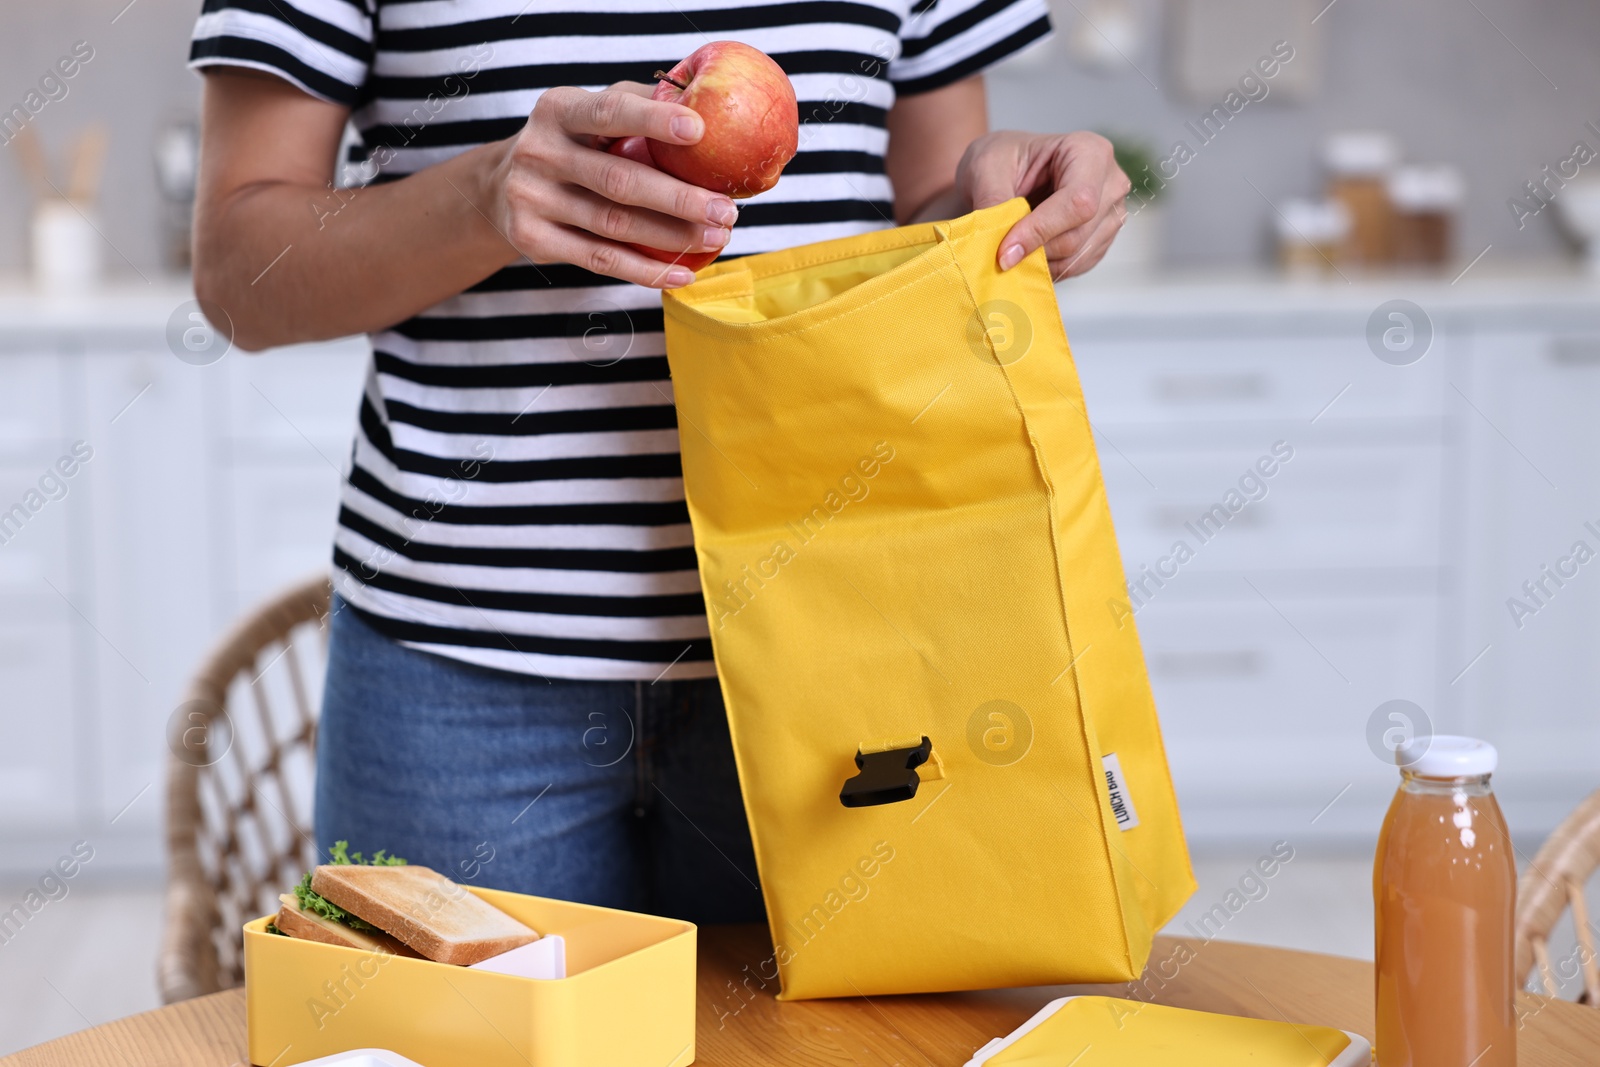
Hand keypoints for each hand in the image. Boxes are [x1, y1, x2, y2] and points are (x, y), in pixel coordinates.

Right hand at [487, 82, 739, 286]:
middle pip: (618, 180)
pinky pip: (600, 260)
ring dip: (672, 236)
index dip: (653, 121)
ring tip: (715, 238)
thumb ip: (636, 104)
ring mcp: (531, 198)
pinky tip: (682, 272)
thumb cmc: (570, 143)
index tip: (699, 130)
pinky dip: (645, 271)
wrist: (499, 187)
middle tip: (726, 210)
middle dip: (679, 198)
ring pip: (614, 225)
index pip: (609, 112)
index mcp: (558, 110)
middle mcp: (538, 152)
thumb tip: (703, 102)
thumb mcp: (589, 113)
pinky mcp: (531, 238)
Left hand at [957, 131, 1131, 279]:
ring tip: (1012, 249)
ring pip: (1077, 256)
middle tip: (1000, 254)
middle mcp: (1110, 182)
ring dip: (1039, 263)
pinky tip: (1028, 253)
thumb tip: (1002, 245)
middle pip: (1078, 234)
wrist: (1005, 168)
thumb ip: (994, 202)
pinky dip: (1047, 268)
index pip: (1078, 201)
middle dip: (1035, 250)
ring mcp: (1110, 213)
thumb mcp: (987, 168)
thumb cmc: (1001, 158)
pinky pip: (1077, 266)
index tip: (1005, 251)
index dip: (1040, 230)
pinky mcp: (1101, 239)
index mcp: (1089, 151)